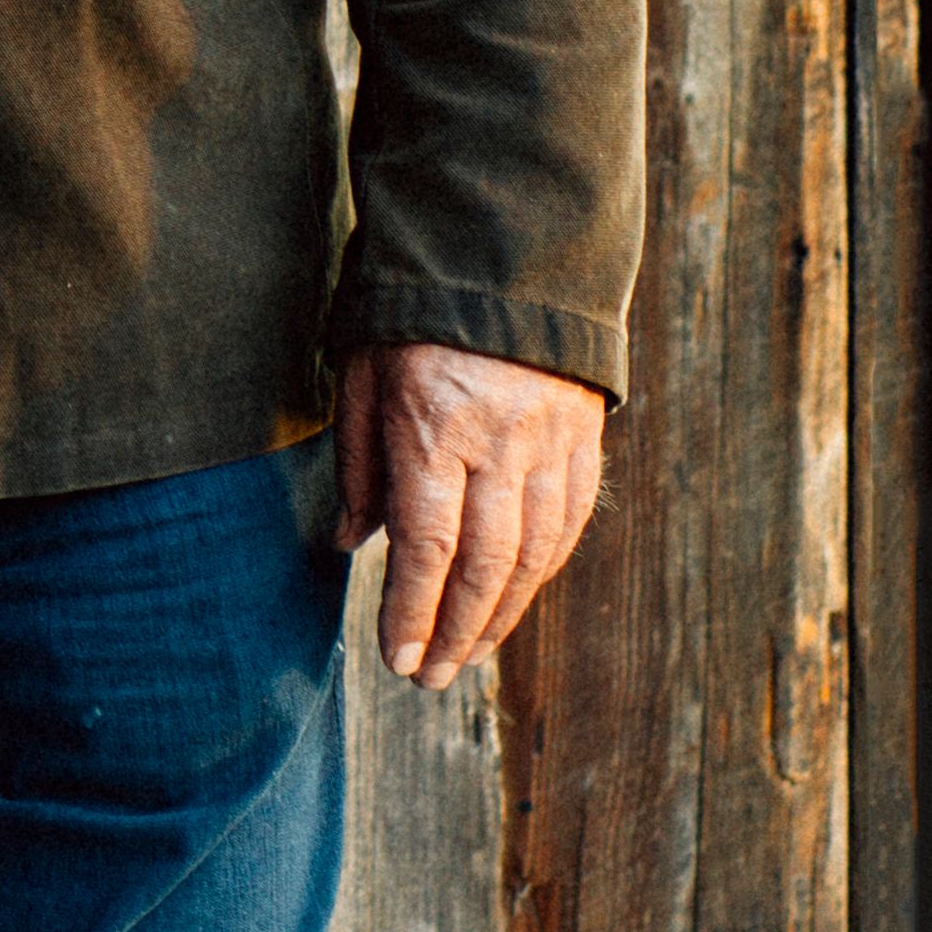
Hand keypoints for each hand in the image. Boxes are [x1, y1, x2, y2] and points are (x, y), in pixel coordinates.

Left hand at [340, 338, 610, 681]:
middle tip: (428, 679)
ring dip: (500, 617)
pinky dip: (541, 572)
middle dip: (455, 632)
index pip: (426, 545)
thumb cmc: (412, 316)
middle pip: (484, 564)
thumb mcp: (361, 375)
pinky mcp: (583, 439)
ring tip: (467, 657)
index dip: (412, 611)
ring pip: (533, 554)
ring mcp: (550, 443)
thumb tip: (349, 545)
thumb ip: (360, 464)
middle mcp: (500, 443)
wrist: (504, 253)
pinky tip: (513, 601)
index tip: (396, 660)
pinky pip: (568, 523)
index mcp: (434, 427)